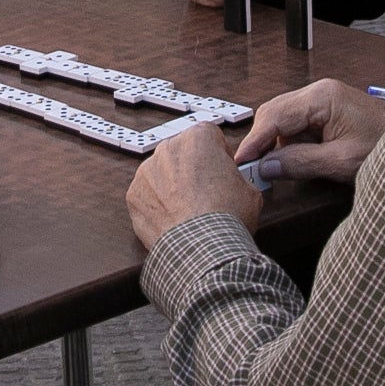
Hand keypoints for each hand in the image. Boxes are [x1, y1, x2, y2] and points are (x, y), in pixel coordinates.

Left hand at [127, 126, 262, 247]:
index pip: (210, 136)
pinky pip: (148, 196)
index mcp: (198, 138)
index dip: (220, 155)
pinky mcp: (133, 196)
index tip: (224, 172)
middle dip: (194, 169)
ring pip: (163, 174)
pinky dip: (158, 207)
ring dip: (174, 187)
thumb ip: (237, 176)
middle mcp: (168, 148)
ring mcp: (146, 171)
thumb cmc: (226, 218)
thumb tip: (234, 182)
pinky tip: (175, 221)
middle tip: (208, 194)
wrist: (202, 249)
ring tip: (191, 212)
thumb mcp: (250, 191)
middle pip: (183, 153)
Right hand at [234, 80, 384, 187]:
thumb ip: (301, 163)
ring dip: (277, 144)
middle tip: (251, 169)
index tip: (240, 162)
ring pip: (282, 119)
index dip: (254, 141)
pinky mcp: (326, 110)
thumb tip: (266, 167)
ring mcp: (322, 99)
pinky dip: (291, 143)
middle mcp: (318, 92)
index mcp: (322, 98)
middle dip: (262, 141)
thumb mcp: (341, 162)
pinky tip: (296, 160)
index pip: (275, 117)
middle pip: (274, 114)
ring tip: (277, 169)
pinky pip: (297, 124)